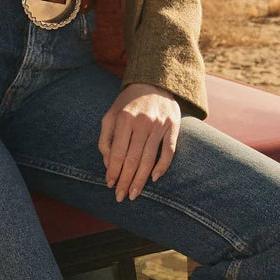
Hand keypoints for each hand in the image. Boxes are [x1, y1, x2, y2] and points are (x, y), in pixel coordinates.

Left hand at [98, 83, 180, 201]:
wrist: (154, 82)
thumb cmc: (128, 102)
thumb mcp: (111, 114)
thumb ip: (106, 138)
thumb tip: (107, 163)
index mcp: (124, 118)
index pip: (118, 152)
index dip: (113, 170)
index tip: (109, 184)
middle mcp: (143, 122)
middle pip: (133, 159)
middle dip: (125, 180)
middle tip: (120, 197)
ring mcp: (159, 125)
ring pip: (150, 159)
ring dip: (141, 180)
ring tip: (133, 194)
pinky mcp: (173, 127)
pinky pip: (169, 152)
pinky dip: (162, 167)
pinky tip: (153, 178)